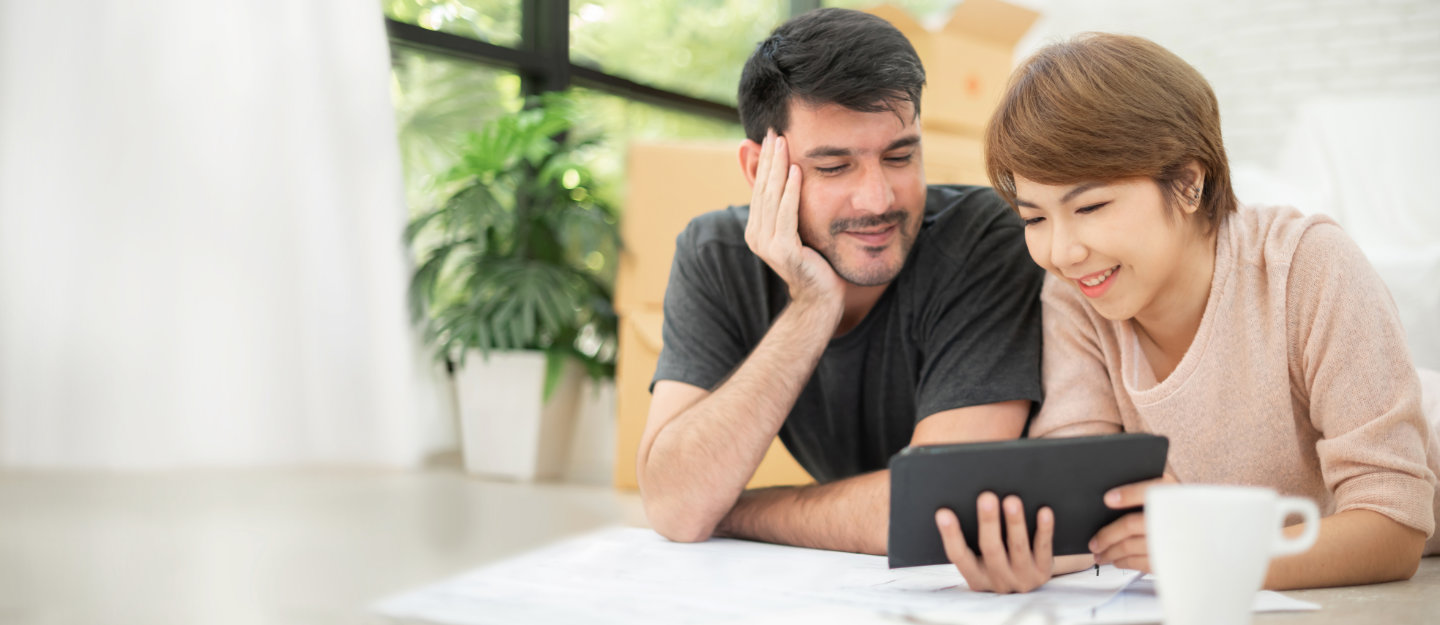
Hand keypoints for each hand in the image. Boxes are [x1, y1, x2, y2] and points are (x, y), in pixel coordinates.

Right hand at [743, 129, 843, 314]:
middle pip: (763, 188)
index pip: (760, 187)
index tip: (772, 134)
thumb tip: (788, 176)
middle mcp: (756, 235)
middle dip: (769, 158)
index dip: (765, 160)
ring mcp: (767, 244)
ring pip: (772, 197)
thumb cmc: (815, 262)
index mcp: (756, 228)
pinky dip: (791, 191)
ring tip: (783, 143)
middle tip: (774, 130)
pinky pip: (786, 214)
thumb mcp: (798, 229)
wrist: (821, 298)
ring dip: (778, 168)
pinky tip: (797, 171)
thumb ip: (789, 207)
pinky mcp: (783, 251)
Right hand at [936, 492, 1054, 593]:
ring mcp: (1022, 578)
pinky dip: (1044, 530)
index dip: (950, 535)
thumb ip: (972, 538)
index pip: (958, 555)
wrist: (1030, 578)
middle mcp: (998, 580)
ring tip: (1012, 500)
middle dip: (988, 522)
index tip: (943, 513)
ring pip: (1017, 548)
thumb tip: (964, 501)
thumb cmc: (999, 558)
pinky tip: (1044, 512)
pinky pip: (1044, 549)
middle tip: (986, 496)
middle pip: (991, 550)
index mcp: (975, 577)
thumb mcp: (982, 558)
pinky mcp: (1043, 572)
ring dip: (1015, 522)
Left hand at [1089, 473, 1177, 571]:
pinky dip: (1124, 562)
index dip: (1128, 494)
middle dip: (1106, 535)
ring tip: (1099, 554)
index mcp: (1172, 494)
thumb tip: (1110, 499)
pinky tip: (1116, 560)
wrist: (1207, 532)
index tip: (1107, 499)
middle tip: (1092, 543)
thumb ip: (1143, 490)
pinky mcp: (1171, 560)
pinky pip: (1141, 563)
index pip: (1149, 491)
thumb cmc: (1179, 510)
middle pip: (1131, 525)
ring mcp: (1172, 541)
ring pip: (1130, 546)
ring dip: (1110, 552)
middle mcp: (1173, 517)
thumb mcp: (1167, 492)